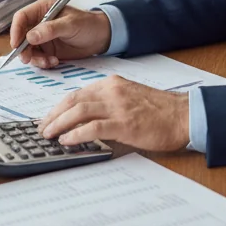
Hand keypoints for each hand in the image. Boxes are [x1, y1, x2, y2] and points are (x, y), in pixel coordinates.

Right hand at [8, 0, 111, 67]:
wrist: (101, 37)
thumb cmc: (88, 24)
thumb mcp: (70, 24)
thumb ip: (50, 29)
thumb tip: (30, 37)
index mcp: (42, 9)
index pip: (21, 18)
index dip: (15, 30)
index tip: (16, 45)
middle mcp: (39, 23)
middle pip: (21, 36)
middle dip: (23, 49)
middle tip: (27, 59)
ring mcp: (42, 38)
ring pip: (28, 50)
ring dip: (35, 58)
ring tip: (49, 62)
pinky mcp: (47, 50)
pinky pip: (38, 58)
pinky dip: (43, 62)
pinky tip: (54, 62)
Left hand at [39, 76, 189, 150]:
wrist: (183, 115)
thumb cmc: (160, 111)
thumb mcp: (130, 98)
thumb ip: (109, 104)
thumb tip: (86, 120)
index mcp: (112, 84)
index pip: (78, 94)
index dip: (60, 107)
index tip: (49, 118)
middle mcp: (112, 91)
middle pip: (73, 100)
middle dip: (53, 115)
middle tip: (42, 128)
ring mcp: (118, 106)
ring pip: (79, 111)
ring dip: (59, 124)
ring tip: (49, 135)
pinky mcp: (124, 123)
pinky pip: (93, 127)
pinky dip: (76, 134)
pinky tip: (68, 140)